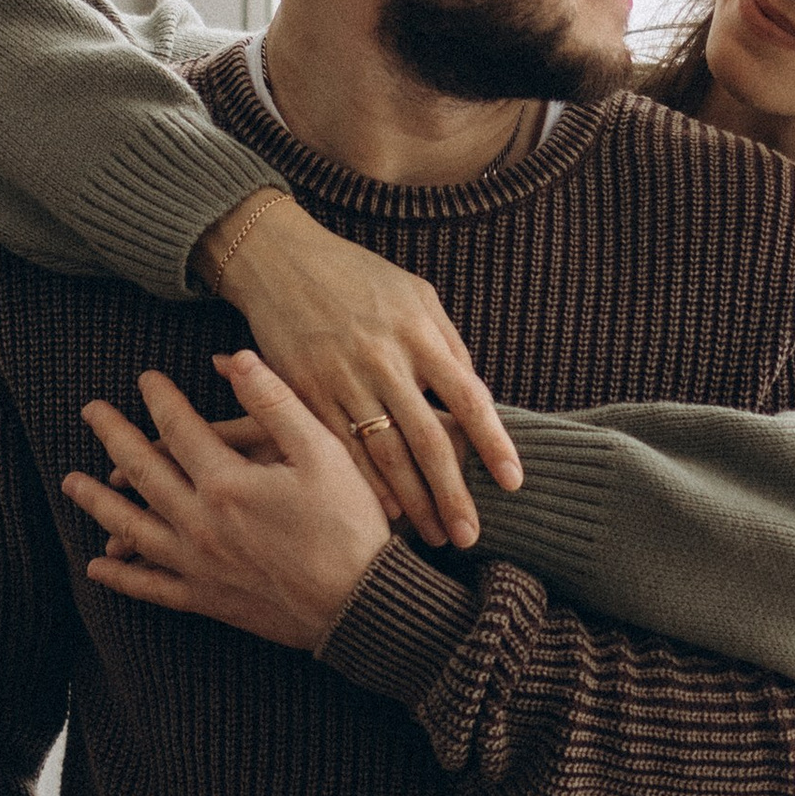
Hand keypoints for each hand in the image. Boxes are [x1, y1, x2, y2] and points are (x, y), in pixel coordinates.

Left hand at [67, 355, 393, 651]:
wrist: (360, 604)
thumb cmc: (350, 524)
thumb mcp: (323, 452)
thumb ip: (275, 403)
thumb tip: (233, 359)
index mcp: (226, 481)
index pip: (179, 427)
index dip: (159, 398)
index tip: (144, 378)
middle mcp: (200, 522)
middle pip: (143, 472)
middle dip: (113, 437)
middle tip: (91, 412)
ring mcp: (197, 564)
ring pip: (133, 528)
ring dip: (99, 503)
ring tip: (72, 483)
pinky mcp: (206, 599)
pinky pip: (152, 588)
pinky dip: (122, 577)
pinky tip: (98, 566)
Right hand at [203, 202, 519, 550]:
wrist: (281, 259)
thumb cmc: (358, 278)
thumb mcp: (416, 295)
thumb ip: (447, 346)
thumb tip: (476, 399)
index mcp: (420, 333)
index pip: (469, 398)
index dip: (493, 443)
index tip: (513, 482)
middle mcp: (385, 359)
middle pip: (429, 440)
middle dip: (452, 494)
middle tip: (469, 536)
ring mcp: (343, 378)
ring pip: (385, 454)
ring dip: (412, 502)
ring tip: (432, 536)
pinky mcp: (305, 392)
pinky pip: (340, 448)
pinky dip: (363, 484)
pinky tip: (383, 513)